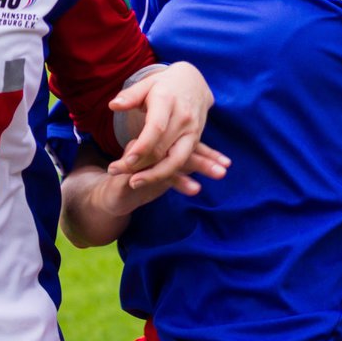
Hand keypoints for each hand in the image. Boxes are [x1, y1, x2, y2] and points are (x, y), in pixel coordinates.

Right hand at [94, 141, 230, 216]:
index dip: (207, 154)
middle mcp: (152, 149)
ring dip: (191, 171)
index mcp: (160, 146)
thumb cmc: (144, 180)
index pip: (186, 146)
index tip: (227, 163)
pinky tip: (193, 188)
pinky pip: (155, 175)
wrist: (114, 194)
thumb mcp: (166, 172)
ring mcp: (142, 160)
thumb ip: (186, 163)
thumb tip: (213, 164)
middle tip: (224, 170)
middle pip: (180, 152)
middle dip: (203, 162)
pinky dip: (175, 181)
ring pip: (169, 161)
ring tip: (209, 181)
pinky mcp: (133, 173)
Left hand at [108, 62, 212, 188]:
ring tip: (133, 183)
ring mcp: (192, 131)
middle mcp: (183, 118)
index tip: (126, 161)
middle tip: (114, 172)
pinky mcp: (196, 140)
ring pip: (176, 161)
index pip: (156, 128)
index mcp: (167, 101)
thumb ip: (130, 95)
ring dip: (155, 175)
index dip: (142, 147)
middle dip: (139, 165)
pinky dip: (165, 172)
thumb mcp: (147, 84)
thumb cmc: (165, 84)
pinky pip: (182, 161)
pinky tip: (148, 177)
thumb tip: (113, 105)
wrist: (195, 83)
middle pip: (163, 149)